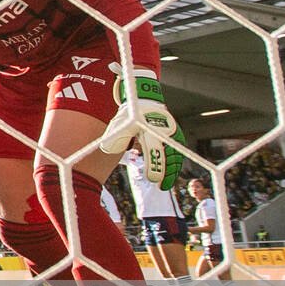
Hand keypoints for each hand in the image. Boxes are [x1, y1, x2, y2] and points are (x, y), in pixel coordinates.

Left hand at [100, 69, 185, 189]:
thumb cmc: (128, 114)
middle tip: (160, 186)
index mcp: (149, 128)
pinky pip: (178, 150)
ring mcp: (171, 132)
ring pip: (176, 154)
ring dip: (172, 170)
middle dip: (165, 172)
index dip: (154, 166)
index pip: (154, 151)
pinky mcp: (174, 134)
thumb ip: (114, 137)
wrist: (142, 99)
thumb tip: (106, 149)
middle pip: (168, 155)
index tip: (152, 179)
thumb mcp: (118, 124)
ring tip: (165, 185)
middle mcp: (163, 130)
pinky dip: (175, 163)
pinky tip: (171, 174)